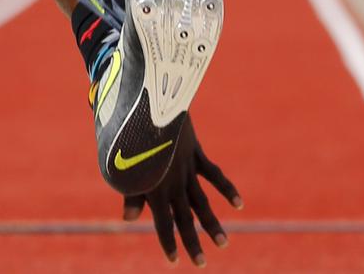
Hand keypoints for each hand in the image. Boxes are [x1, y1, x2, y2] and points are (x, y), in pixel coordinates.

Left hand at [122, 117, 241, 265]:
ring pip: (202, 202)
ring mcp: (186, 168)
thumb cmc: (129, 137)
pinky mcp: (196, 154)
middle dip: (192, 242)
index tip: (175, 262)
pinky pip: (214, 174)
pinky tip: (238, 204)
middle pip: (185, 218)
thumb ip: (131, 194)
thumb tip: (128, 220)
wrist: (146, 105)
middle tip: (201, 264)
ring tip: (223, 243)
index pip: (162, 223)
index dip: (168, 242)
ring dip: (212, 224)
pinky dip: (227, 189)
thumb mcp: (124, 166)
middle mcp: (172, 182)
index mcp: (153, 187)